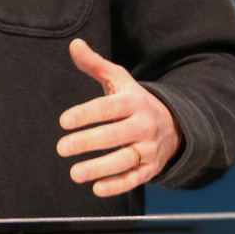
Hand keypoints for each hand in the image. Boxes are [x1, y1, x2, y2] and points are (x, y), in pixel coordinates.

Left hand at [57, 39, 181, 197]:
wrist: (173, 124)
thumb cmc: (134, 101)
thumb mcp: (119, 81)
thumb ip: (95, 64)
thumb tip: (74, 45)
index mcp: (134, 101)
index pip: (109, 108)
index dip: (86, 114)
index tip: (64, 121)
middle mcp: (144, 125)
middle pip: (115, 135)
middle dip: (87, 142)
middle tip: (61, 148)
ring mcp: (149, 148)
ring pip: (124, 160)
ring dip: (99, 168)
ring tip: (74, 173)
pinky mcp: (150, 168)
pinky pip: (134, 179)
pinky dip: (117, 186)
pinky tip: (97, 188)